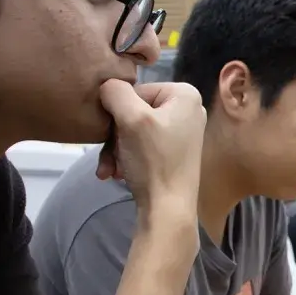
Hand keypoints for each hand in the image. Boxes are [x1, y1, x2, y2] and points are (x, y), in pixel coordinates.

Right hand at [95, 81, 205, 214]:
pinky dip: (126, 158)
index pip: (135, 90)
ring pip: (133, 130)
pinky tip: (118, 173)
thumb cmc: (154, 160)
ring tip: (111, 169)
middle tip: (108, 156)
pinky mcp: (174, 152)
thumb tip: (107, 85)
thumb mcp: (131, 118)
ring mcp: (182, 132)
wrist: (168, 209)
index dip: (118, 111)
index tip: (112, 133)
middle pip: (134, 111)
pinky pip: (142, 145)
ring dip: (116, 149)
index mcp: (185, 94)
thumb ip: (115, 92)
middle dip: (116, 136)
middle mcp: (187, 109)